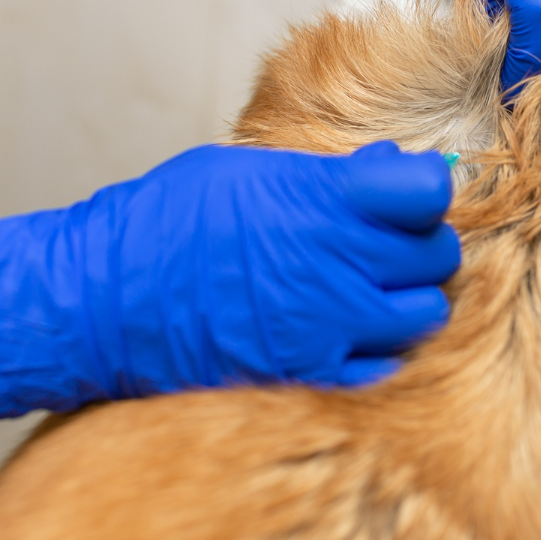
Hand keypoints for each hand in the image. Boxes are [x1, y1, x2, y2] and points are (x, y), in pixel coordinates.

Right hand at [0, 142, 460, 430]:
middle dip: (420, 243)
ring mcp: (328, 324)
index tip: (407, 195)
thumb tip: (388, 167)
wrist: (104, 299)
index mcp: (322, 199)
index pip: (428, 191)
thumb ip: (325, 174)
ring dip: (407, 297)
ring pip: (424, 312)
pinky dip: (378, 347)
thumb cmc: (166, 222)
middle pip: (436, 252)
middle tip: (387, 243)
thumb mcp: (245, 172)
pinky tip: (346, 329)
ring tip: (369, 288)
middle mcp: (337, 262)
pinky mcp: (311, 372)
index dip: (424, 190)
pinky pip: (385, 363)